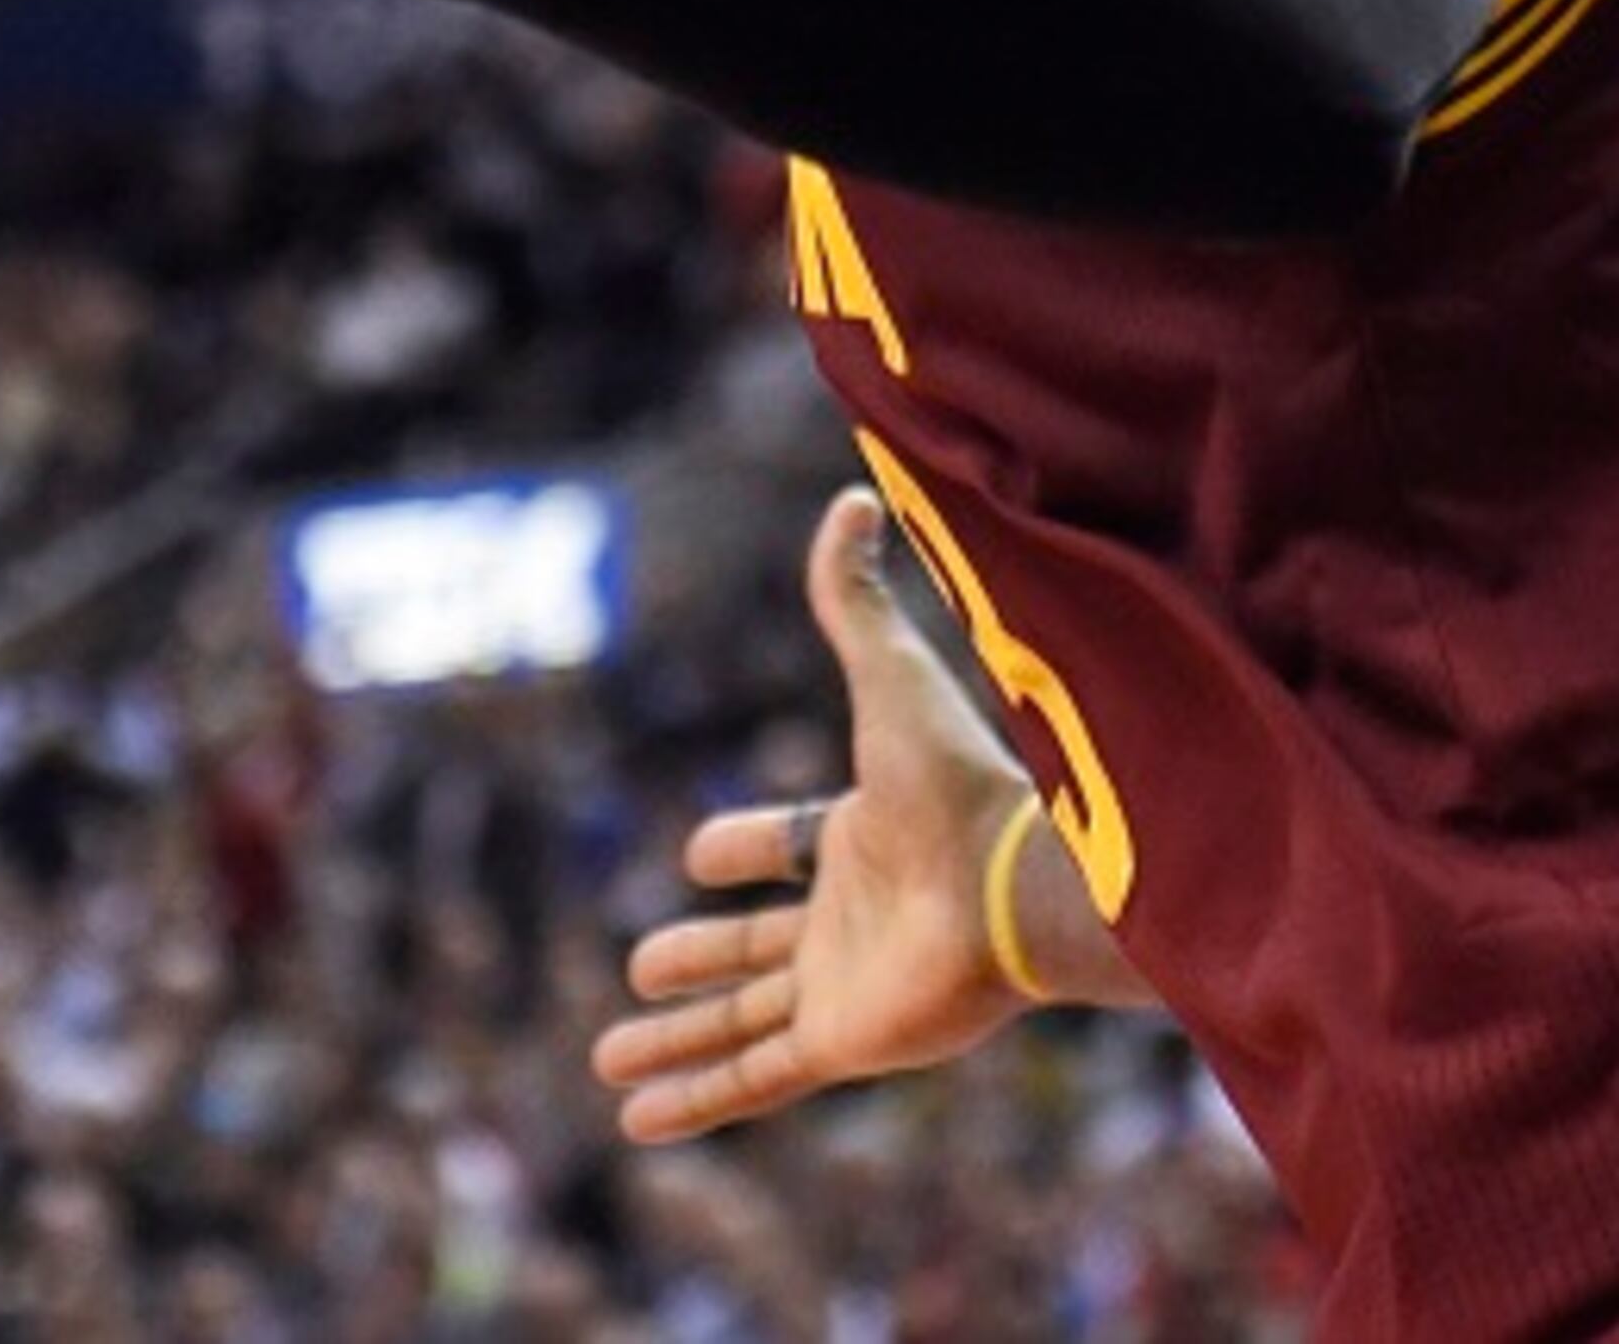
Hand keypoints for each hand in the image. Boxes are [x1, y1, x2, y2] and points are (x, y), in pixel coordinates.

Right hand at [592, 489, 1042, 1142]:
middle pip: (759, 945)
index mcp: (862, 835)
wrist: (1013, 883)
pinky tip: (636, 1121)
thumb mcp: (888, 676)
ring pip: (743, 1019)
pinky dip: (695, 1100)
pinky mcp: (843, 1041)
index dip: (747, 847)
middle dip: (697, 956)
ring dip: (675, 1041)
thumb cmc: (957, 781)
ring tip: (605, 1061)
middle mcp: (853, 917)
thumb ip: (854, 600)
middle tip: (639, 965)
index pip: (792, 846)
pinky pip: (754, 1077)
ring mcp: (846, 985)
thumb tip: (849, 496)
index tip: (699, 853)